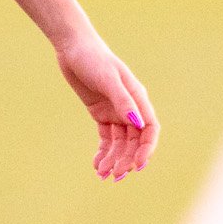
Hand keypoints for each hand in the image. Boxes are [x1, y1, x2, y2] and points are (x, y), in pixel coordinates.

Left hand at [53, 25, 158, 179]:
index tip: (137, 165)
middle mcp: (130, 108)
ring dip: (114, 159)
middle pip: (134, 141)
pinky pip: (106, 139)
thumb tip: (136, 124)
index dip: (146, 149)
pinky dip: (103, 152)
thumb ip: (123, 101)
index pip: (150, 130)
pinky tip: (97, 165)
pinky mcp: (101, 114)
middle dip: (126, 159)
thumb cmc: (93, 59)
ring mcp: (115, 112)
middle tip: (114, 175)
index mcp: (138, 99)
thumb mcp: (108, 79)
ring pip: (120, 143)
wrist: (73, 48)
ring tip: (103, 174)